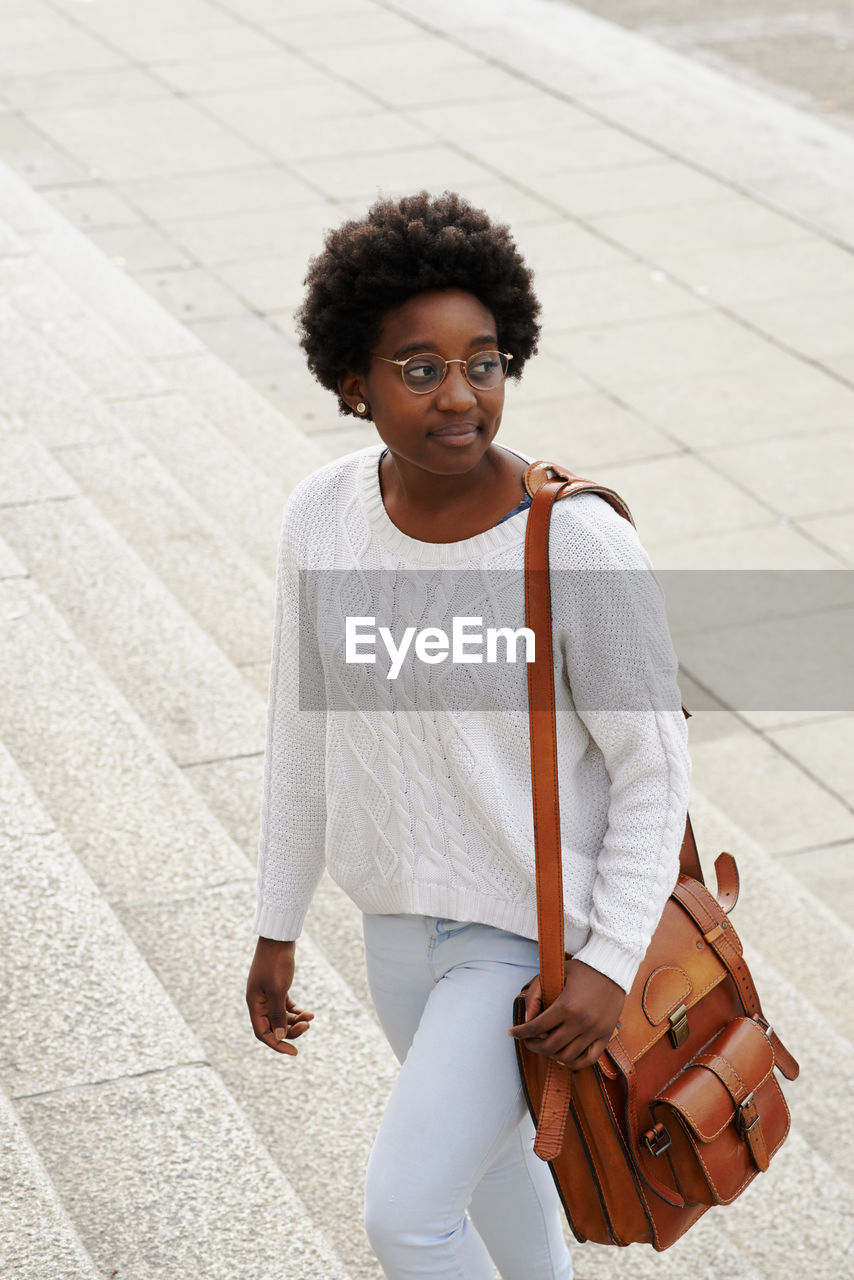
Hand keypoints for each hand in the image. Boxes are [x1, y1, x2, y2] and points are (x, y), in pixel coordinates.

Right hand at [246, 937, 313, 1056]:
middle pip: (273, 1027)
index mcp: (254, 1004)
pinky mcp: (277, 988)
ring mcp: (268, 995)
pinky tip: (309, 1012)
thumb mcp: (278, 990)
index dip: (277, 1044)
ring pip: (281, 1018)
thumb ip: (277, 1014)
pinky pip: (286, 1007)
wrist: (279, 939)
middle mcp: (259, 1002)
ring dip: (296, 1021)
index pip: (262, 1033)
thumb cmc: (276, 963)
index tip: (294, 1052)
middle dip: (290, 1030)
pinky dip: (296, 1011)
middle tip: (307, 1026)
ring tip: (310, 1017)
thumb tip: (278, 1036)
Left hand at [508, 958, 624, 1070]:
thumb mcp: (554, 973)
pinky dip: (573, 1062)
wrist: (612, 969)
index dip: (521, 1032)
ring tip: (544, 1045)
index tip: (512, 1032)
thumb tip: (527, 1018)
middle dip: (533, 1046)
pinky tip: (562, 1055)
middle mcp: (581, 1022)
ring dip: (550, 1054)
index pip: (536, 1028)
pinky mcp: (605, 1036)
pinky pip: (588, 1060)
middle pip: (549, 1046)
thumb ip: (535, 993)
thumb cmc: (581, 970)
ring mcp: (594, 1031)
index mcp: (566, 1006)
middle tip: (527, 1040)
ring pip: (566, 1056)